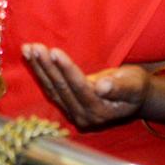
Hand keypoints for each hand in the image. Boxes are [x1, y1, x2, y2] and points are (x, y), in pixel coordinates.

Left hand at [23, 43, 149, 130]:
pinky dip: (40, 72)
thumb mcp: (134, 84)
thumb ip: (120, 87)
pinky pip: (51, 88)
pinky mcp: (67, 106)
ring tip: (27, 49)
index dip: (67, 70)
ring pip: (52, 89)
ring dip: (39, 68)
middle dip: (47, 67)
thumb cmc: (136, 87)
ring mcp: (74, 114)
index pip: (79, 88)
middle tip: (35, 47)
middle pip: (62, 88)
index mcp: (101, 112)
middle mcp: (84, 117)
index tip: (55, 51)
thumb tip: (102, 87)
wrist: (134, 98)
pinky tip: (31, 57)